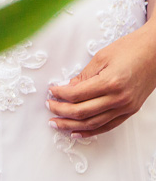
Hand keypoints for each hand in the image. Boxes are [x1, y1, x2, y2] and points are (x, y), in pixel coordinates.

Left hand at [47, 22, 155, 136]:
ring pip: (92, 124)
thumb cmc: (132, 48)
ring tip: (55, 123)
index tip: (51, 91)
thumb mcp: (102, 57)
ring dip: (70, 125)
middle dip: (60, 111)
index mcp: (111, 82)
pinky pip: (106, 126)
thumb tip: (66, 89)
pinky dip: (89, 131)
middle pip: (81, 112)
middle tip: (49, 107)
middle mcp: (119, 98)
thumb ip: (83, 76)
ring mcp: (126, 107)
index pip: (76, 95)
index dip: (59, 95)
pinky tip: (75, 132)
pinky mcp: (130, 110)